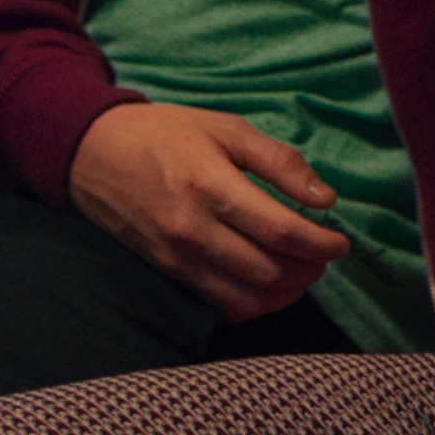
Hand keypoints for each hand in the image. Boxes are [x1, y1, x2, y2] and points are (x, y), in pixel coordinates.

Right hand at [66, 103, 351, 320]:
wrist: (94, 154)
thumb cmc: (167, 134)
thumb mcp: (227, 128)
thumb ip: (279, 162)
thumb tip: (326, 199)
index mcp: (210, 185)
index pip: (279, 230)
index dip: (320, 242)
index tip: (340, 241)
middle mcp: (192, 229)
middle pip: (268, 271)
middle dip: (309, 268)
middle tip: (325, 253)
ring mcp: (177, 258)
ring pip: (247, 298)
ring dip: (287, 291)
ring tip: (303, 270)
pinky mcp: (168, 273)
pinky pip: (220, 305)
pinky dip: (254, 304)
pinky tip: (270, 284)